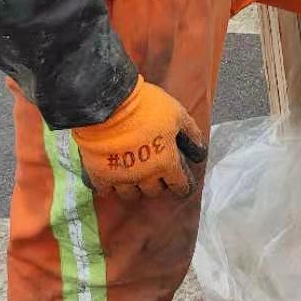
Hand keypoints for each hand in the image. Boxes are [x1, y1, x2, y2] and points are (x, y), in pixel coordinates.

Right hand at [72, 77, 206, 199]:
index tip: (182, 185)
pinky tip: (112, 176)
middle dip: (157, 183)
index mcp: (166, 163)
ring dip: (134, 186)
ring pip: (130, 194)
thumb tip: (200, 153)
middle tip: (155, 172)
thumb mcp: (178, 115)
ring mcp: (121, 178)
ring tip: (133, 175)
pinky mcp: (99, 175)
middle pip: (153, 191)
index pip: (180, 186)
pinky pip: (106, 191)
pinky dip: (110, 186)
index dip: (183, 186)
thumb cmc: (148, 108)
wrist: (110, 105)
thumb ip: (191, 134)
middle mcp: (145, 177)